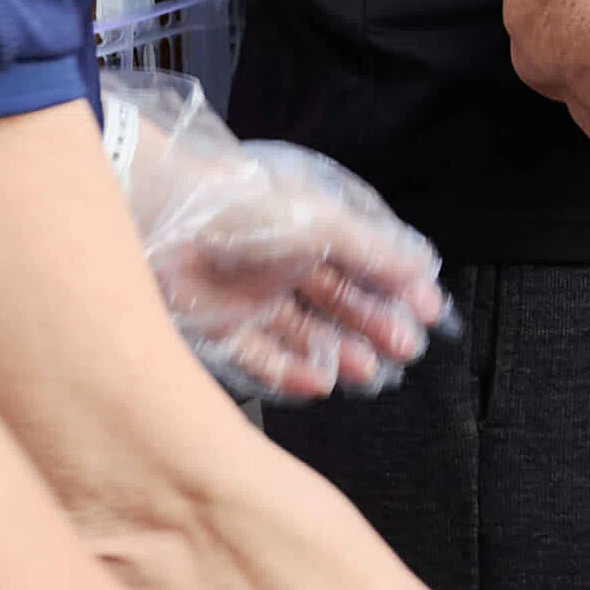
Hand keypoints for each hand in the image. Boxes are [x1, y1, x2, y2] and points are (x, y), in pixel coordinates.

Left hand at [106, 80, 449, 398]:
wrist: (161, 218)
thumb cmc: (242, 208)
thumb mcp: (321, 222)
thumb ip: (373, 249)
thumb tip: (422, 268)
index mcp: (310, 228)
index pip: (366, 262)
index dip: (398, 288)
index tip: (429, 313)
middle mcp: (282, 263)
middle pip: (339, 302)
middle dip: (374, 325)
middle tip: (403, 348)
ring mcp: (251, 296)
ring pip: (305, 333)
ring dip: (339, 352)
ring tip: (366, 370)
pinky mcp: (220, 326)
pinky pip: (262, 356)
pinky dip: (291, 372)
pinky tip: (319, 381)